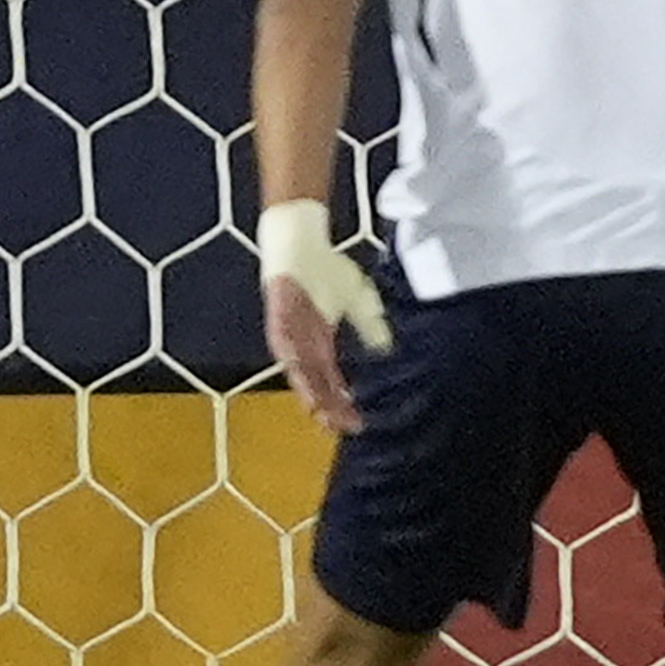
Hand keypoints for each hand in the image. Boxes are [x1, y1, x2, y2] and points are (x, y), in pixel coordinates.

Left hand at [257, 198, 393, 434]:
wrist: (301, 238)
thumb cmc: (325, 269)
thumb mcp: (357, 301)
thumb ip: (370, 326)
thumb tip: (386, 350)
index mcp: (319, 342)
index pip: (330, 381)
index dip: (341, 403)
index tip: (357, 423)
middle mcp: (302, 342)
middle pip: (313, 382)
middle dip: (326, 406)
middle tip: (339, 427)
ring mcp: (288, 329)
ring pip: (297, 369)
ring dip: (307, 389)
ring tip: (320, 411)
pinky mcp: (278, 312)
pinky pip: (282, 338)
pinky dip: (290, 356)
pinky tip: (298, 371)